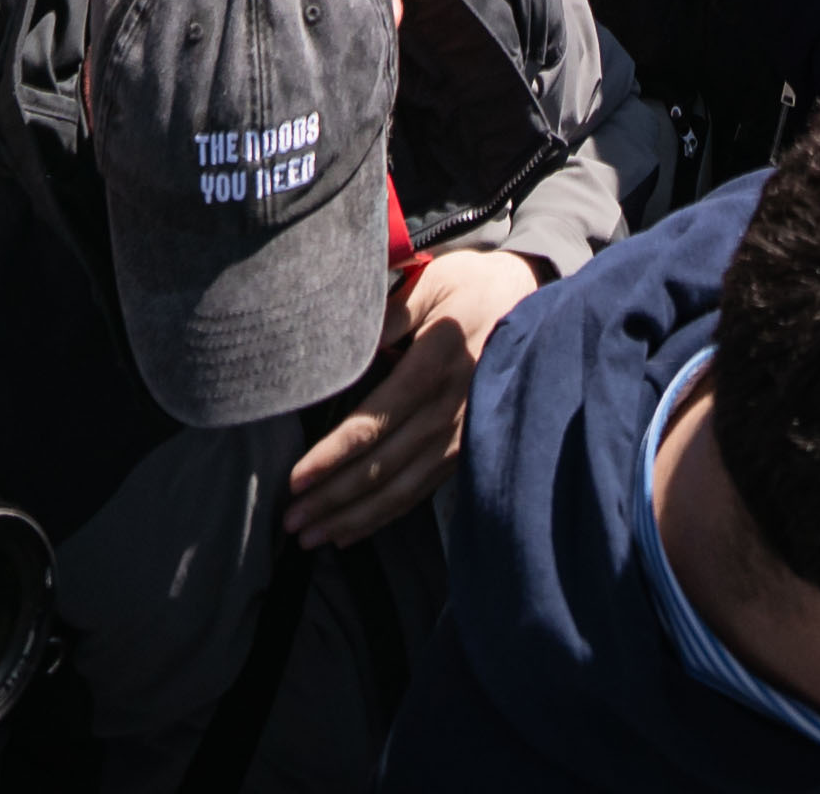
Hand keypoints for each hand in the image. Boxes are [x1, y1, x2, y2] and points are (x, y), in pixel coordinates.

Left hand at [283, 240, 544, 545]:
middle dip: (333, 498)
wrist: (528, 301)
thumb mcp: (430, 282)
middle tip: (291, 520)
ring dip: (353, 518)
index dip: (333, 457)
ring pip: (399, 490)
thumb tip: (341, 345)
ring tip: (312, 536)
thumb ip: (388, 314)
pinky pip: (419, 492)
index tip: (297, 479)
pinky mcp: (464, 449)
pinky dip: (384, 517)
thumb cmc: (469, 287)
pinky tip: (351, 532)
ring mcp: (460, 435)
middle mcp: (447, 409)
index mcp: (433, 367)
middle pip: (381, 467)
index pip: (374, 423)